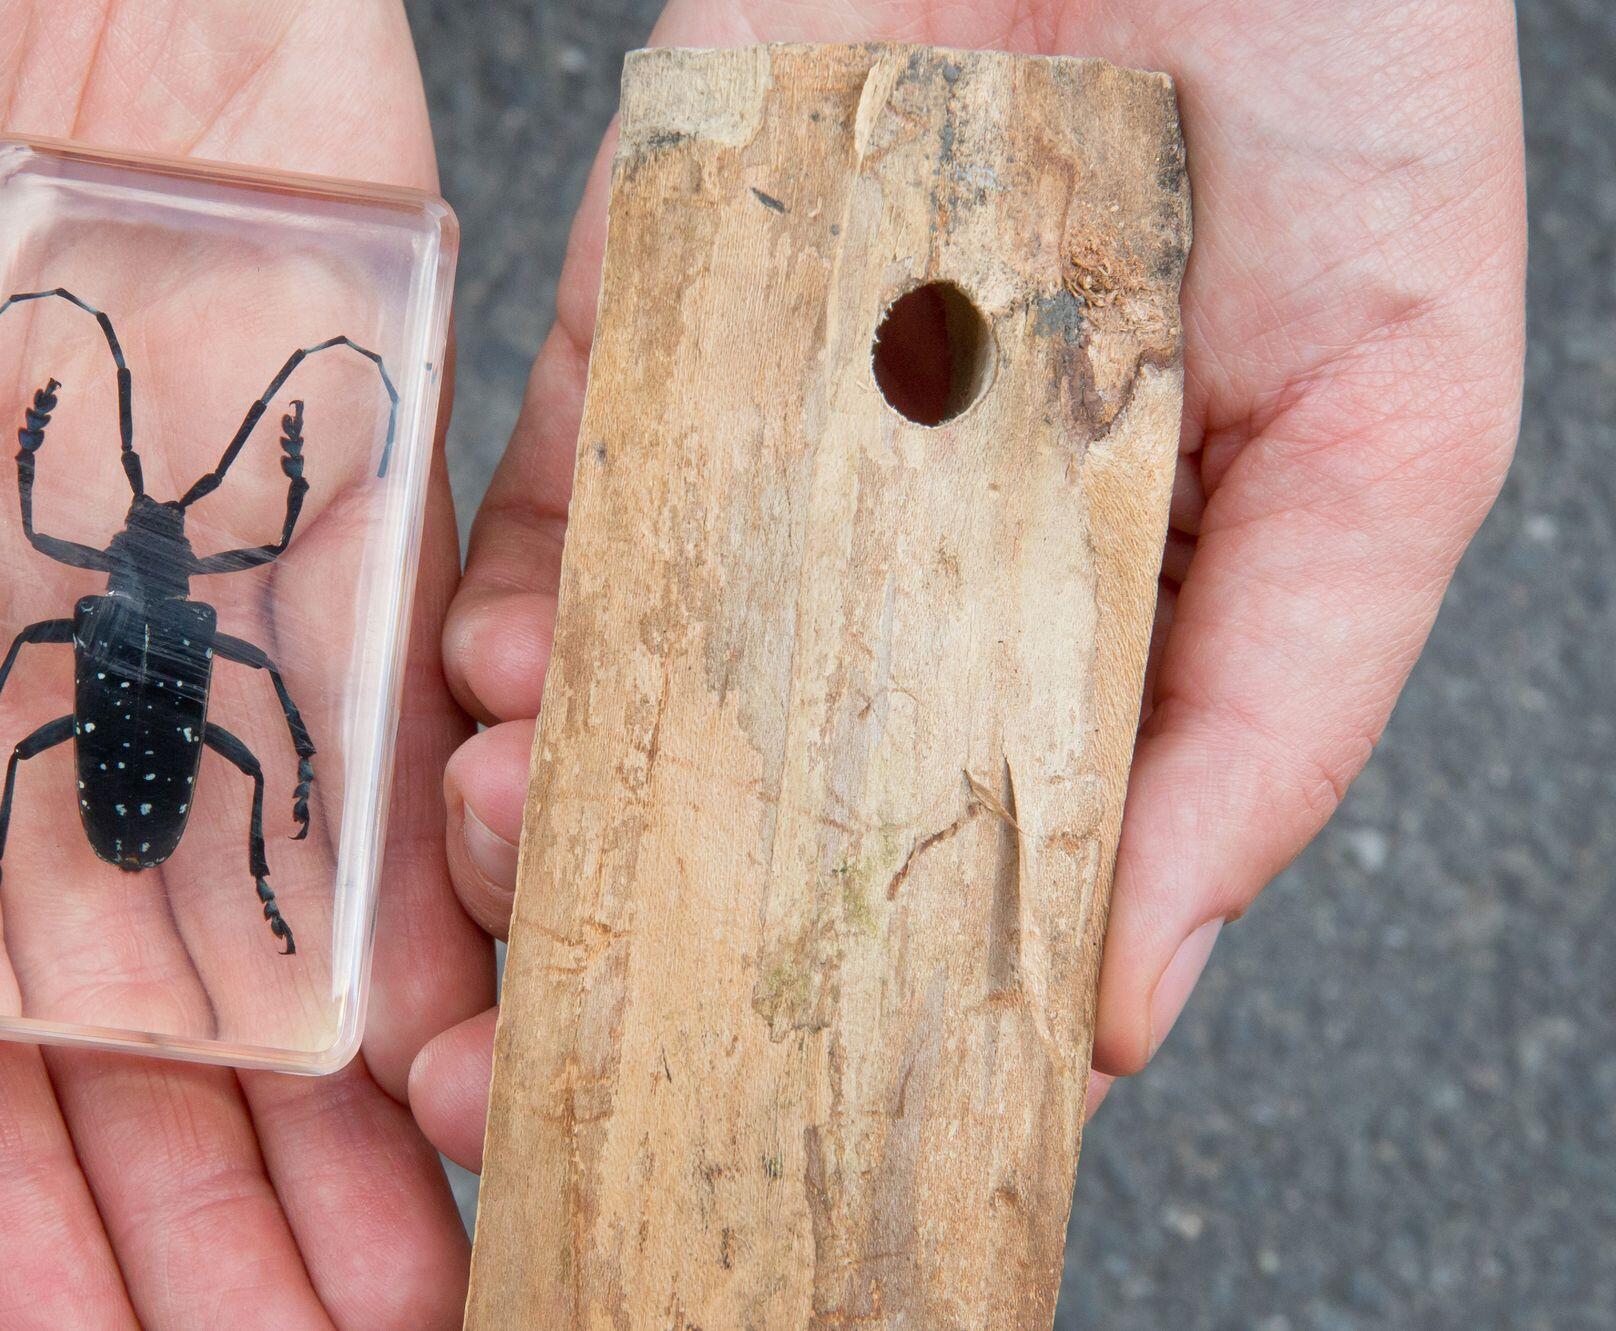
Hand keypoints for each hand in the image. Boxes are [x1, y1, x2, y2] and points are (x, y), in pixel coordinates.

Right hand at [0, 3, 490, 1325]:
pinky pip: (413, 707)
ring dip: (355, 1101)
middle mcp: (42, 652)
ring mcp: (205, 575)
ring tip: (432, 1272)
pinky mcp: (356, 472)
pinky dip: (452, 873)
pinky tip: (490, 1031)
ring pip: (295, 899)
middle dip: (211, 1208)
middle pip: (142, 999)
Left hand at [410, 0, 1524, 1166]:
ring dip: (539, 799)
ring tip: (512, 852)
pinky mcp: (644, 333)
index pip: (944, 871)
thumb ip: (1268, 724)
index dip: (841, 1013)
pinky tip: (496, 693)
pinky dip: (508, 616)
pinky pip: (546, 505)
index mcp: (1077, 636)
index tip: (740, 1126)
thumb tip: (1120, 1011)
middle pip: (741, 807)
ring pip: (620, 687)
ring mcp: (758, 456)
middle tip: (531, 1053)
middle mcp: (897, 572)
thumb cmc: (1339, 95)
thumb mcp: (1391, 438)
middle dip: (625, 941)